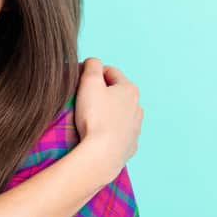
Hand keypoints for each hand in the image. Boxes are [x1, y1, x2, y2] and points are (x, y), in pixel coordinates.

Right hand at [74, 58, 143, 180]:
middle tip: (82, 100)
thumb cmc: (95, 117)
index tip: (79, 80)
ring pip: (120, 113)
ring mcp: (135, 127)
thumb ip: (91, 66)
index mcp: (129, 89)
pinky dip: (110, 130)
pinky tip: (98, 134)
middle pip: (117, 93)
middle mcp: (137, 107)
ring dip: (107, 112)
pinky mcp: (130, 145)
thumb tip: (93, 62)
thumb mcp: (89, 83)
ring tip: (90, 119)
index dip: (93, 72)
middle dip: (101, 93)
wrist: (103, 154)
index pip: (110, 71)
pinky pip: (119, 132)